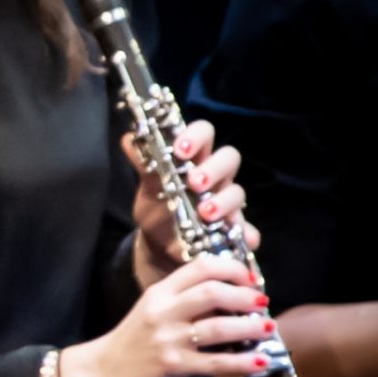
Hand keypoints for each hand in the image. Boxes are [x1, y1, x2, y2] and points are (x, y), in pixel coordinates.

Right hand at [62, 253, 269, 376]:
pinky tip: (261, 361)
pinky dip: (244, 362)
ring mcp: (167, 339)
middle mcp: (162, 311)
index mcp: (159, 292)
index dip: (231, 269)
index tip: (249, 278)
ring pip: (219, 327)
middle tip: (262, 302)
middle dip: (245, 296)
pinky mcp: (173, 366)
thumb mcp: (153, 312)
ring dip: (251, 327)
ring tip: (268, 328)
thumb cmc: (132, 343)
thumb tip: (230, 300)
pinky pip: (216, 362)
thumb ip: (184, 303)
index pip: (200, 267)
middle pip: (212, 293)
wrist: (100, 372)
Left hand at [125, 120, 259, 285]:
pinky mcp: (234, 229)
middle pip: (229, 158)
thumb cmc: (158, 205)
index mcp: (195, 159)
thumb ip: (143, 164)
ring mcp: (227, 202)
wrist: (159, 243)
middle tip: (195, 182)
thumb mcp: (148, 187)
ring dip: (224, 201)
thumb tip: (128, 139)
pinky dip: (246, 234)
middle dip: (214, 168)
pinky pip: (248, 231)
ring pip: (238, 192)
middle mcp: (215, 176)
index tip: (181, 150)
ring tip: (205, 213)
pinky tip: (242, 239)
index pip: (204, 134)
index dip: (197, 136)